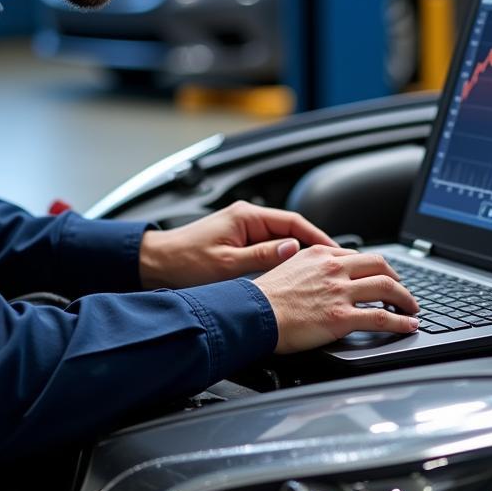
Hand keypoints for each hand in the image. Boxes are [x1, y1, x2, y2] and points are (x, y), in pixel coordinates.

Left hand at [138, 200, 341, 288]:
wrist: (155, 264)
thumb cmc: (184, 262)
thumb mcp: (227, 264)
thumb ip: (262, 256)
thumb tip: (294, 250)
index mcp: (246, 216)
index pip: (293, 222)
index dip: (317, 237)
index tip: (335, 252)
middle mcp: (246, 218)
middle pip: (291, 230)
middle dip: (313, 247)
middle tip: (334, 264)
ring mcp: (242, 229)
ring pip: (281, 240)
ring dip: (298, 254)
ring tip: (318, 271)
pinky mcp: (237, 242)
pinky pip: (269, 247)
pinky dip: (283, 259)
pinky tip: (291, 273)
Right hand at [252, 247, 419, 353]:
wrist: (252, 314)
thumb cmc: (264, 297)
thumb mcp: (288, 268)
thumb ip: (310, 268)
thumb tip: (319, 275)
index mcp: (321, 254)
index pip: (359, 255)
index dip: (377, 267)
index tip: (383, 276)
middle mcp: (334, 268)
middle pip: (381, 265)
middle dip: (398, 279)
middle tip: (403, 292)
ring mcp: (340, 292)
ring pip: (387, 288)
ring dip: (406, 299)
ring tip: (412, 309)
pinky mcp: (342, 317)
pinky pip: (382, 318)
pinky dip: (401, 322)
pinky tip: (409, 326)